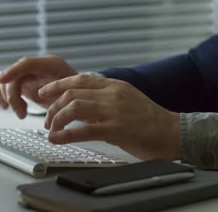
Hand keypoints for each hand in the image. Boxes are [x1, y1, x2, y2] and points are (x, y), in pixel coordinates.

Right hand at [0, 55, 76, 118]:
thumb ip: (60, 94)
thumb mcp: (73, 95)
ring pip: (7, 81)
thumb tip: (42, 97)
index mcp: (52, 64)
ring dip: (9, 98)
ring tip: (21, 114)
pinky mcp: (26, 84)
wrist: (81, 97)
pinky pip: (7, 87)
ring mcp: (30, 75)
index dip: (13, 70)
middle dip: (13, 95)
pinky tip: (7, 108)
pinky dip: (3, 97)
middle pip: (14, 75)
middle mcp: (38, 67)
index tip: (2, 80)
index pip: (27, 63)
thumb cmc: (80, 95)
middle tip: (22, 113)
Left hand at [40, 75, 180, 160]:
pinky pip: (83, 130)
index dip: (57, 85)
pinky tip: (56, 139)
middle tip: (47, 118)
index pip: (79, 79)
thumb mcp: (127, 100)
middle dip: (53, 105)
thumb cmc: (150, 119)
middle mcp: (113, 94)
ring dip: (57, 119)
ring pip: (74, 107)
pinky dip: (65, 135)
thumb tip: (83, 104)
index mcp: (115, 85)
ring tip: (51, 129)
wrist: (173, 132)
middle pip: (72, 92)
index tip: (44, 92)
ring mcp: (114, 110)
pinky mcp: (116, 129)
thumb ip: (106, 98)